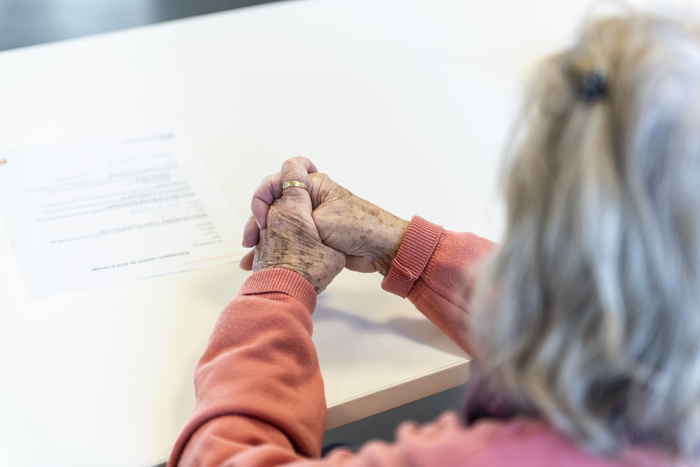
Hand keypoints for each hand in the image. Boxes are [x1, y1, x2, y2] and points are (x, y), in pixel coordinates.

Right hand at [241, 157, 408, 275]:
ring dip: (263, 239)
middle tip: (250, 240)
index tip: (263, 217)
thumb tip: (270, 211)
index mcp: (312, 185)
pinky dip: (274, 249)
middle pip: (273, 204)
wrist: (381, 249)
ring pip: (278, 224)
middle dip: (258, 222)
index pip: (277, 181)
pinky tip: (260, 263)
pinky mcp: (311, 237)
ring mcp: (309, 219)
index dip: (264, 197)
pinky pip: (287, 240)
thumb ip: (294, 214)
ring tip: (251, 258)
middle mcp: (308, 199)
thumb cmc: (358, 227)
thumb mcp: (322, 218)